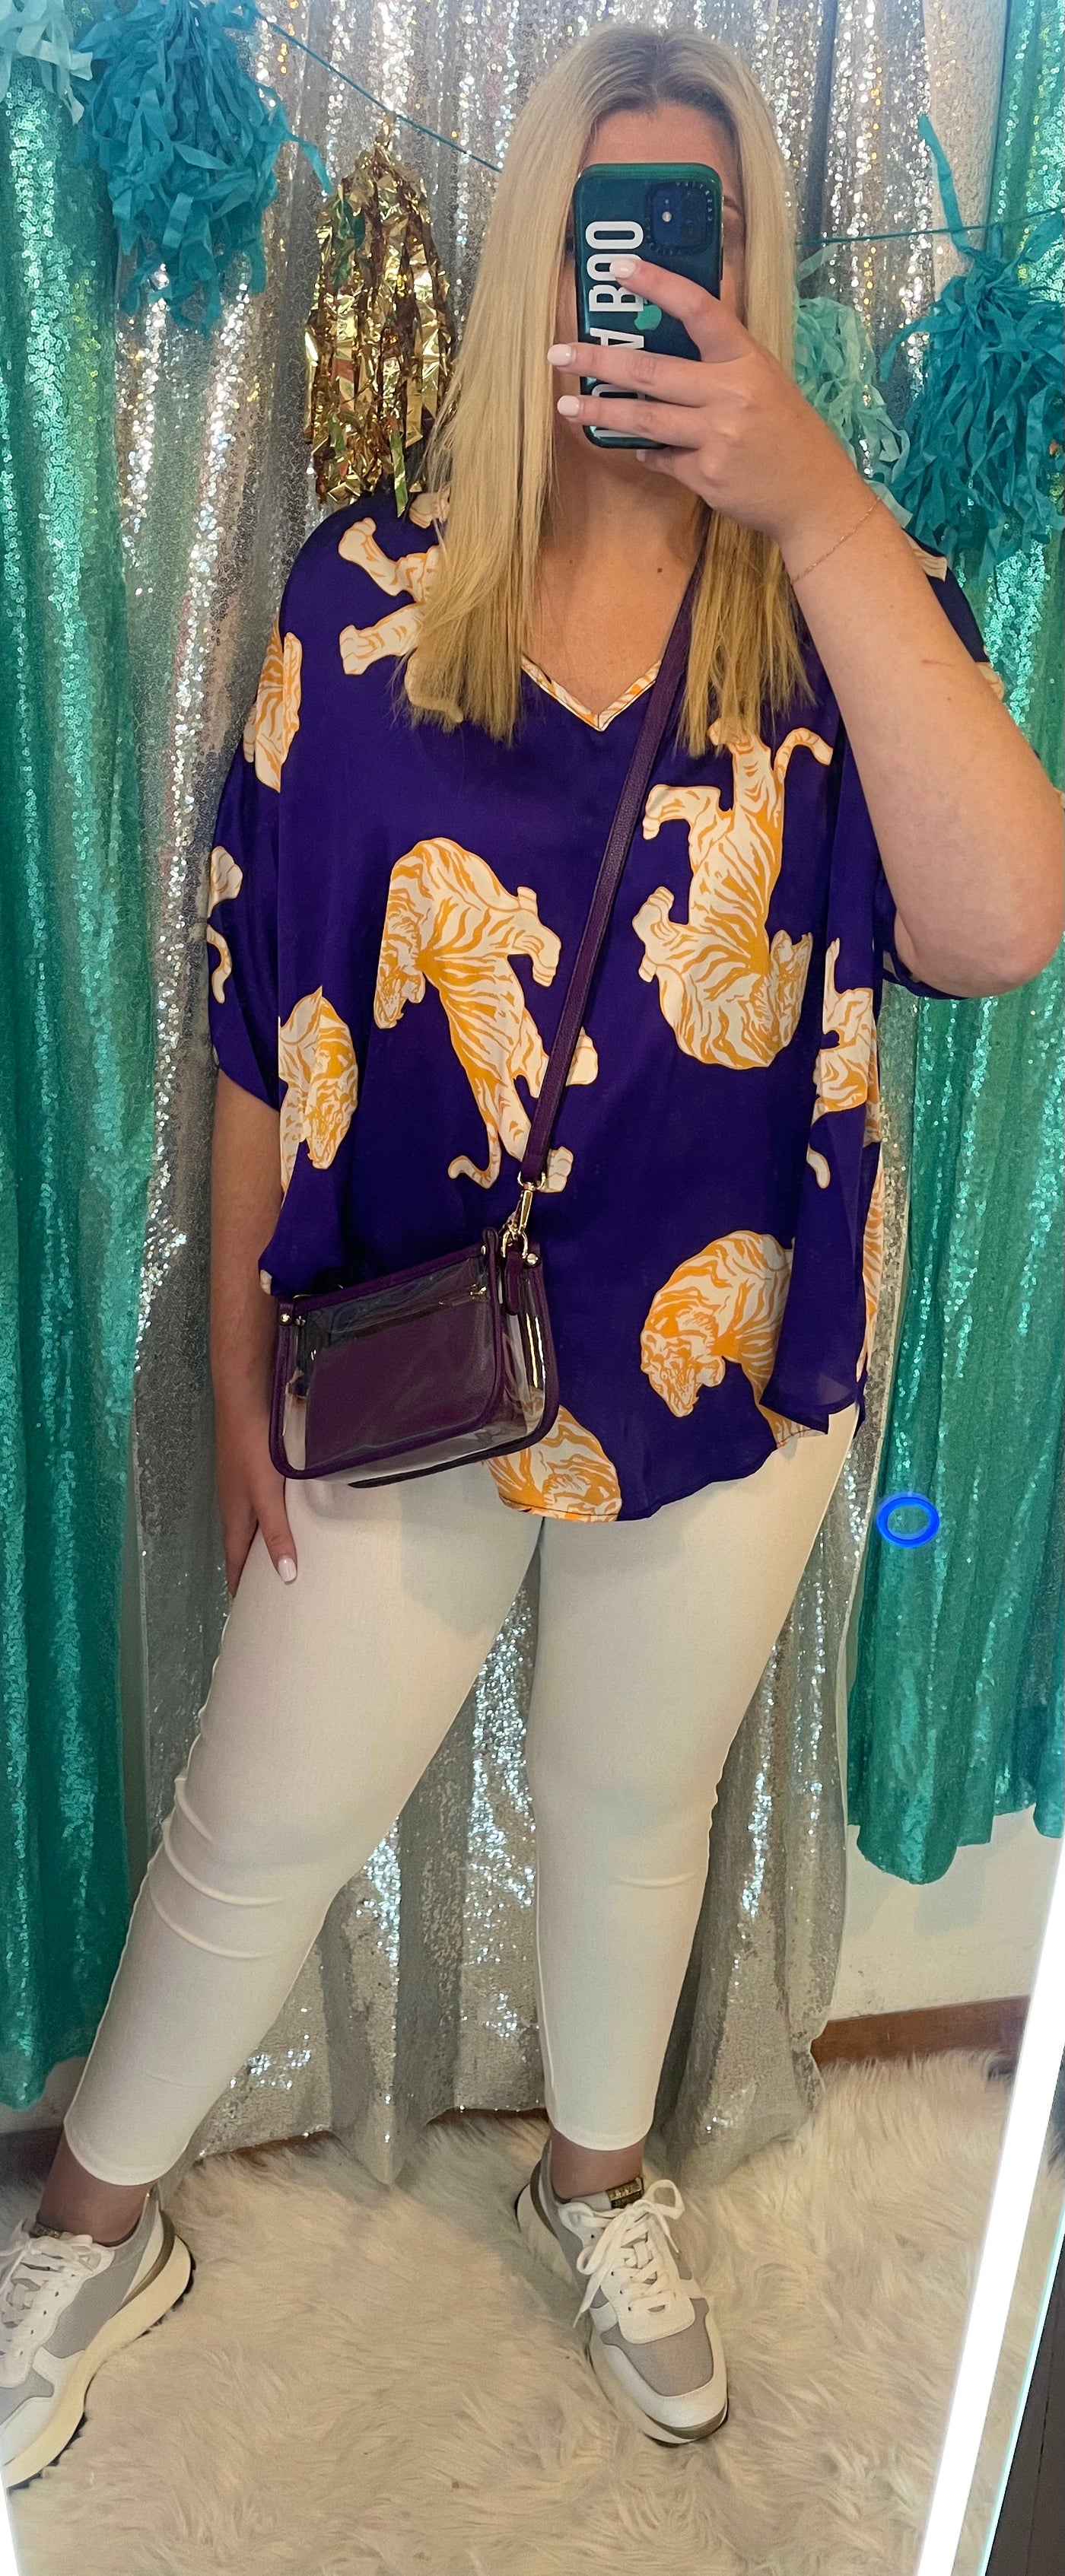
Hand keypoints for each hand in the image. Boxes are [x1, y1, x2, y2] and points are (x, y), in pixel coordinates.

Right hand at [215, 1403, 296, 1595]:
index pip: (234, 1562)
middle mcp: (236, 1505)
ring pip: (256, 1525)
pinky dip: (276, 1519)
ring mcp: (244, 1487)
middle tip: (275, 1593)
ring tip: (290, 1559)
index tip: (250, 1612)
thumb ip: (276, 1533)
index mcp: (234, 1518)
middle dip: (255, 1570)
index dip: (240, 1587)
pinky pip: (265, 1505)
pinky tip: (294, 1516)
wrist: (245, 1400)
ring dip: (267, 1543)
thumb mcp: (265, 1495)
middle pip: (244, 1546)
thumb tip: (287, 1577)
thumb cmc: (251, 1450)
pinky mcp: (255, 1469)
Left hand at [549, 254, 863, 558]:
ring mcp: (718, 437)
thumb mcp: (764, 380)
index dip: (657, 284)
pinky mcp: (706, 476)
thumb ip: (719, 362)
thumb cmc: (786, 432)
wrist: (812, 495)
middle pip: (651, 370)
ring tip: (566, 406)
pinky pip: (662, 458)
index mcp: (746, 359)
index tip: (619, 268)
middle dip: (598, 361)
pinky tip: (641, 449)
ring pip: (645, 419)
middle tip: (559, 354)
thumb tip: (660, 347)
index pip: (698, 309)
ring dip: (601, 412)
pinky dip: (649, 452)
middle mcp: (731, 394)